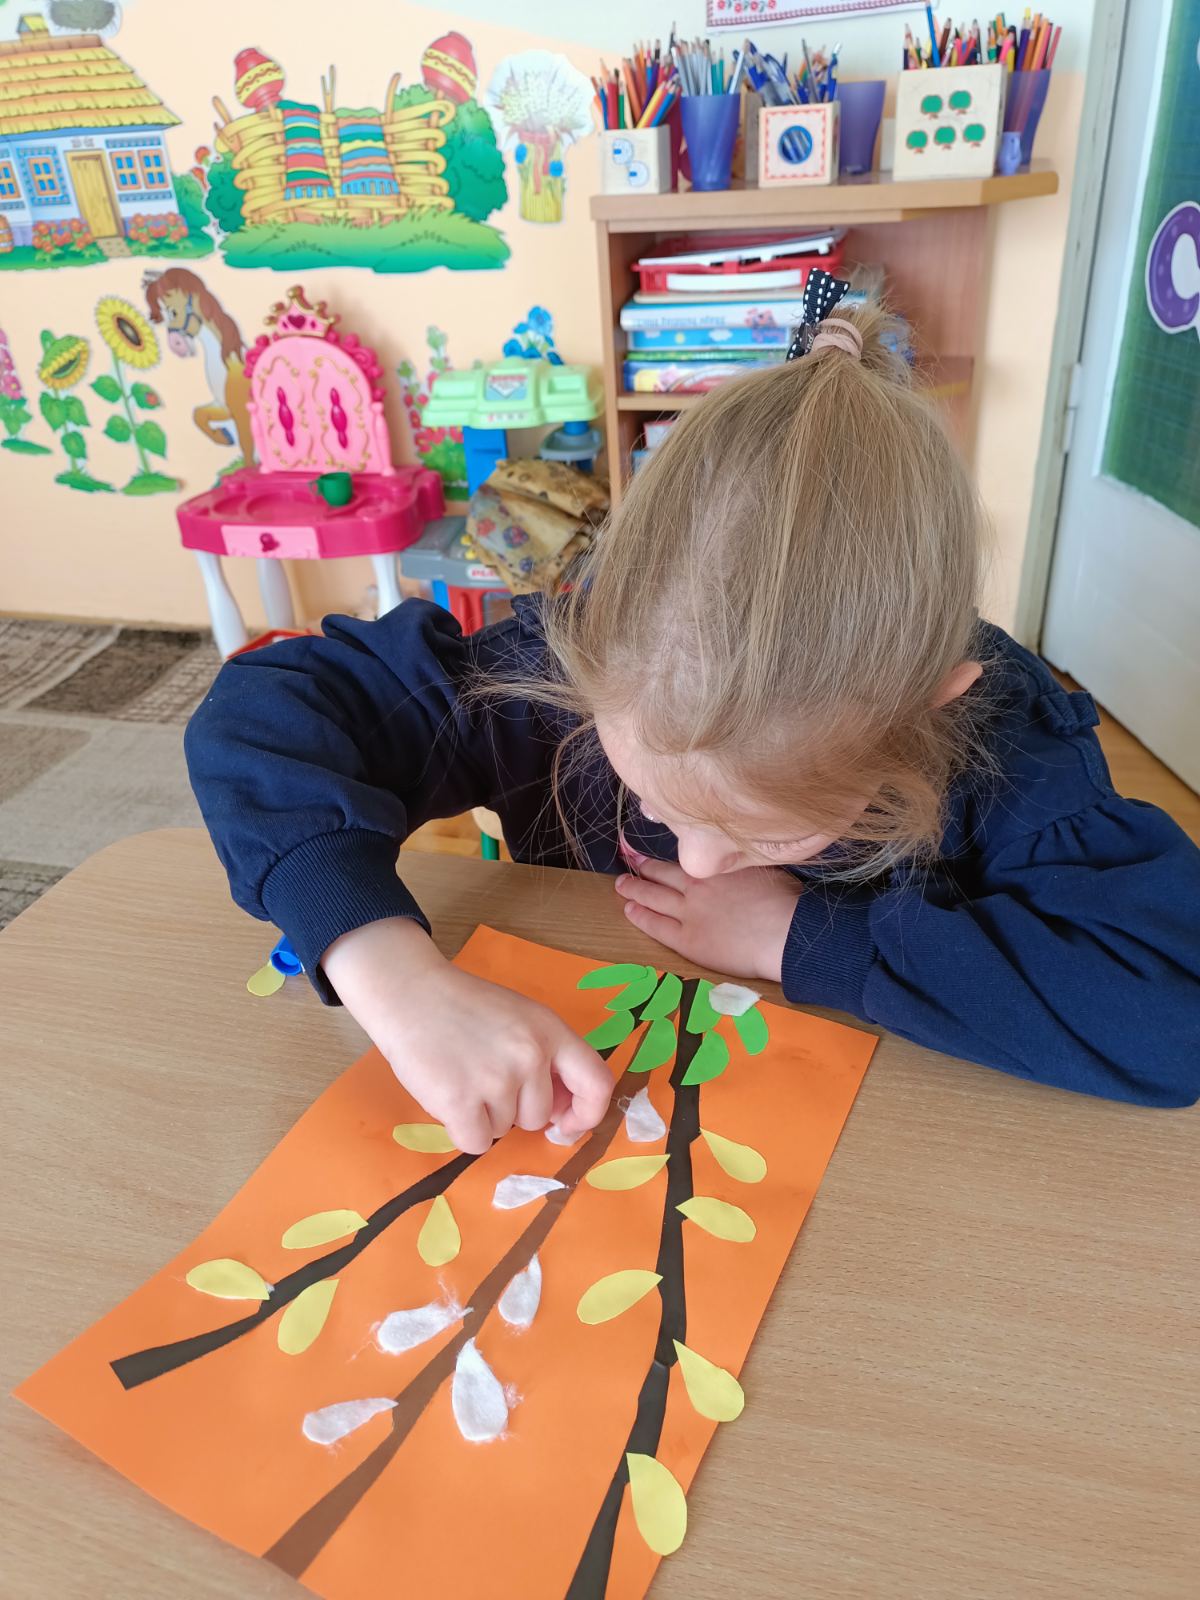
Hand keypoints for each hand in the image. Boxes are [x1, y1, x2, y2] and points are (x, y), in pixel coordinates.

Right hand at [322, 919, 612, 1154]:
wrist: (409, 993)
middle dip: (513, 1109)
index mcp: (550, 1030)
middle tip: (483, 1077)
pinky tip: (449, 1097)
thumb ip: (546, 1056)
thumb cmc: (463, 1006)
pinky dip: (462, 1130)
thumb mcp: (520, 1018)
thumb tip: (562, 1113)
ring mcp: (496, 1079)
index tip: (565, 1123)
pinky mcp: (460, 1102)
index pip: (596, 1084)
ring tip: (462, 1077)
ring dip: (484, 1116)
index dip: (587, 1114)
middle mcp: (530, 1055)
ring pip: (504, 1131)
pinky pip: (476, 1143)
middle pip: (538, 1116)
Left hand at [615, 861, 799, 981]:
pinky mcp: (687, 940)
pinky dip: (640, 915)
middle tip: (630, 859)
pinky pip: (656, 925)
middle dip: (644, 866)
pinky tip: (629, 909)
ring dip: (634, 888)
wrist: (784, 933)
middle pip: (663, 873)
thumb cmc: (785, 901)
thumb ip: (743, 864)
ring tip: (621, 883)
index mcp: (717, 867)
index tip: (658, 850)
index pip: (684, 858)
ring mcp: (689, 912)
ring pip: (653, 896)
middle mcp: (698, 885)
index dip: (669, 855)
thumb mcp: (764, 869)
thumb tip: (741, 857)